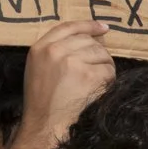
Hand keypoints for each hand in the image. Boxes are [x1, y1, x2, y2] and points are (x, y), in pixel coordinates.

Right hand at [15, 21, 114, 148]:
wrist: (46, 123)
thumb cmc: (43, 100)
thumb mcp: (38, 69)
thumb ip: (55, 52)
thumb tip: (89, 39)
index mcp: (40, 48)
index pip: (68, 27)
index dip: (88, 26)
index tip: (103, 28)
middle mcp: (55, 51)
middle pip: (89, 41)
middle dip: (98, 54)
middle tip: (97, 70)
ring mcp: (71, 61)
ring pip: (102, 54)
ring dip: (105, 67)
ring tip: (96, 82)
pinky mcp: (87, 74)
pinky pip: (108, 71)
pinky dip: (109, 80)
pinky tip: (100, 89)